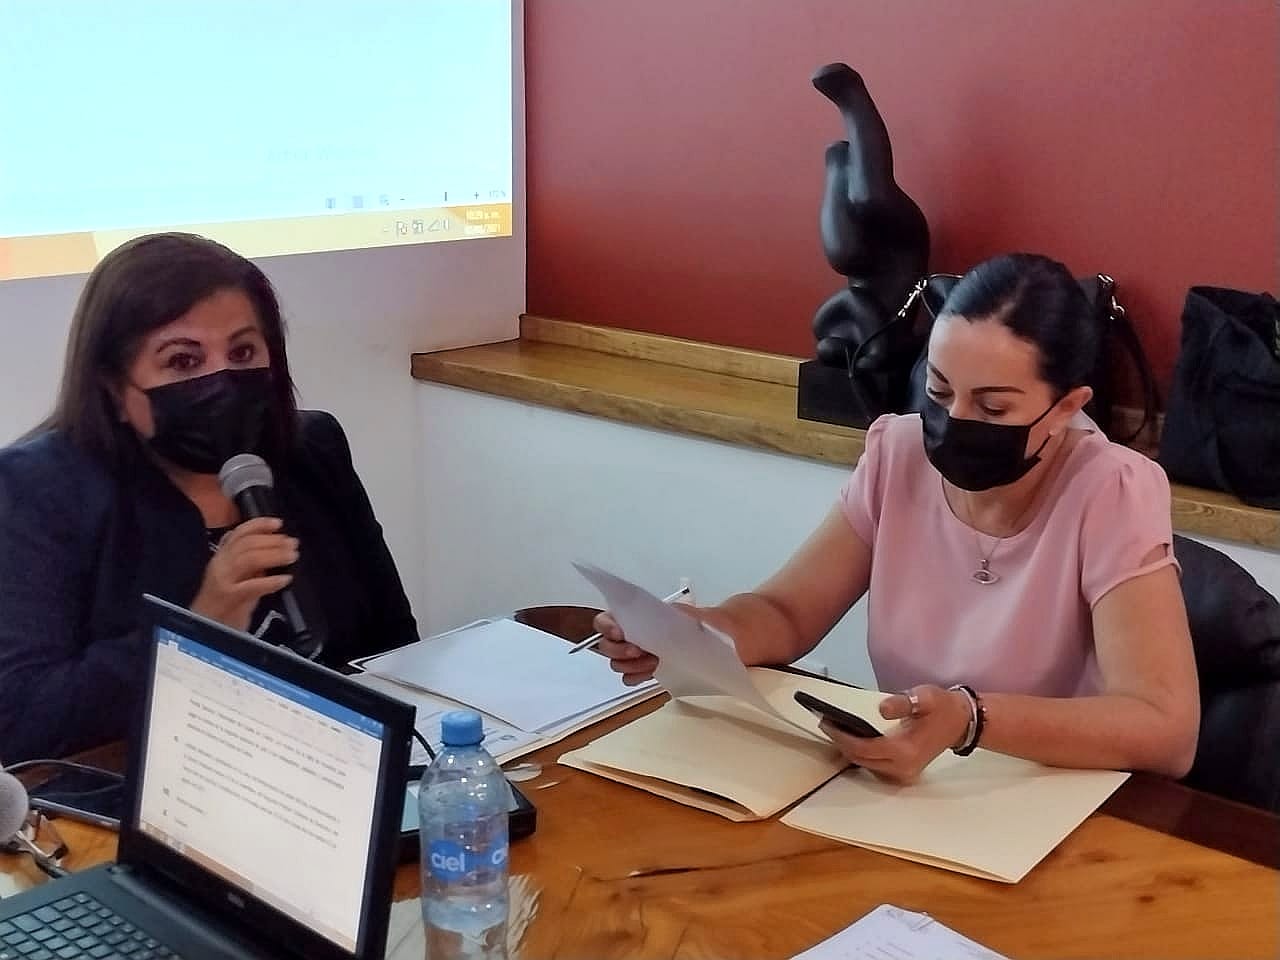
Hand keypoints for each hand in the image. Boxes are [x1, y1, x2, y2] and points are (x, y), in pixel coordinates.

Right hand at [190, 517, 297, 631]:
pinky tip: (285, 580)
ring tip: (291, 556)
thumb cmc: (224, 606)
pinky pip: (252, 586)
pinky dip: (271, 581)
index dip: (259, 525)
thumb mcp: (239, 579)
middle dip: (273, 541)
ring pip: (248, 559)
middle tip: (292, 543)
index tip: (278, 524)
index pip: (238, 533)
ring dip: (274, 555)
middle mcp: (220, 565)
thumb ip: (253, 566)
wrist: (205, 630)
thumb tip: (275, 551)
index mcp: (221, 557)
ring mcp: (222, 581)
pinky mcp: (228, 598)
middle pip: (246, 544)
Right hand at [592, 604, 704, 686]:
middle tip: (638, 651)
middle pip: (606, 646)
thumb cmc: (691, 623)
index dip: (607, 627)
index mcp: (630, 615)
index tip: (620, 633)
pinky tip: (651, 672)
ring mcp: (631, 654)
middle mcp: (626, 635)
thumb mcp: (682, 612)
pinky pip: (628, 678)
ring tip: (653, 661)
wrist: (702, 641)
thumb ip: (671, 611)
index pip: (604, 620)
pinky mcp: (639, 670)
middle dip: (620, 651)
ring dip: (632, 665)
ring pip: (616, 664)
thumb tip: (671, 614)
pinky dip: (637, 677)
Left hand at [819, 684, 970, 784]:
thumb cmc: (941, 707)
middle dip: (841, 742)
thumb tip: (881, 709)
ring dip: (849, 749)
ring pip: (866, 765)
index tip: (827, 722)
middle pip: (861, 759)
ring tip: (834, 729)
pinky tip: (852, 738)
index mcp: (905, 750)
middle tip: (826, 723)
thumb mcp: (923, 698)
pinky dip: (861, 754)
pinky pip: (875, 766)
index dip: (842, 736)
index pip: (864, 747)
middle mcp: (903, 767)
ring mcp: (904, 773)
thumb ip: (902, 703)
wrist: (961, 722)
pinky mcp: (904, 771)